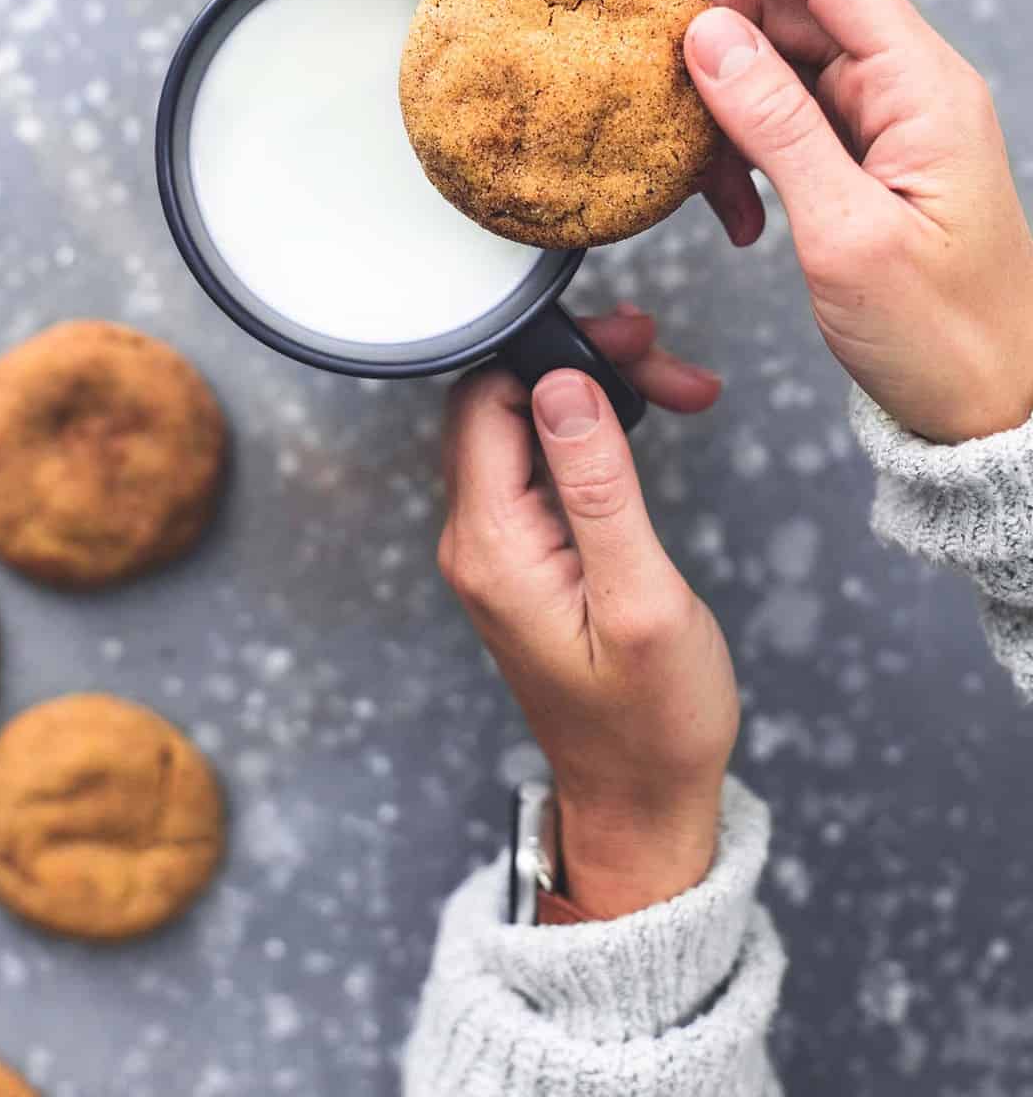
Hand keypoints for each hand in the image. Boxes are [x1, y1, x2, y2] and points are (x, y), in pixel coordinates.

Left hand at [439, 312, 736, 916]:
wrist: (642, 801)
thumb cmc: (653, 721)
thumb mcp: (642, 601)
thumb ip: (599, 487)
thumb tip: (563, 386)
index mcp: (491, 548)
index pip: (487, 401)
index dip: (557, 356)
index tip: (633, 347)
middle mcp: (475, 540)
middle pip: (503, 403)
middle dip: (584, 365)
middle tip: (668, 366)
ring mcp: (493, 548)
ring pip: (524, 426)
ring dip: (595, 394)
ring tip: (673, 390)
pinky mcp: (522, 555)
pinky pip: (538, 464)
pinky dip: (592, 432)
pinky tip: (644, 425)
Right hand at [628, 0, 1032, 445]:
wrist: (989, 409)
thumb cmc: (940, 336)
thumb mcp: (845, 234)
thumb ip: (775, 125)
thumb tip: (707, 33)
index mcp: (923, 88)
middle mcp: (910, 88)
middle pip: (792, 10)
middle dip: (713, 39)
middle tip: (647, 84)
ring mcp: (889, 123)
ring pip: (779, 68)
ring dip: (724, 114)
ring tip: (704, 186)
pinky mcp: (869, 160)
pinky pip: (788, 123)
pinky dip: (745, 155)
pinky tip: (737, 215)